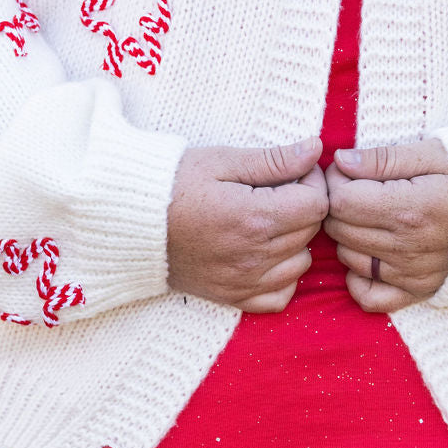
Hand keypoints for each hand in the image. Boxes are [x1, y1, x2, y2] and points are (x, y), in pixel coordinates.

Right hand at [167, 138, 327, 312]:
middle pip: (310, 231)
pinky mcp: (233, 298)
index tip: (292, 171)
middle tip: (277, 189)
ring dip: (294, 240)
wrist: (131, 221)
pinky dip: (282, 276)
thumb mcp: (223, 161)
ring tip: (267, 219)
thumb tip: (315, 149)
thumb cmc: (174, 183)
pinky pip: (281, 295)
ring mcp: (244, 281)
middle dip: (302, 206)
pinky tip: (264, 253)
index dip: (311, 181)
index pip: (317, 203)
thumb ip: (274, 159)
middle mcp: (254, 256)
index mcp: (254, 217)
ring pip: (301, 263)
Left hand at [323, 139, 447, 313]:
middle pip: (340, 229)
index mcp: (411, 208)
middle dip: (339, 206)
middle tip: (357, 190)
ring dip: (349, 236)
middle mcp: (409, 247)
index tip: (350, 172)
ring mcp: (413, 274)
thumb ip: (384, 158)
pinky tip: (369, 254)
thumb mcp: (433, 154)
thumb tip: (341, 161)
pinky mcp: (419, 291)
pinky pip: (369, 296)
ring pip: (348, 258)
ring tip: (370, 216)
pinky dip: (359, 278)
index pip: (342, 201)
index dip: (337, 182)